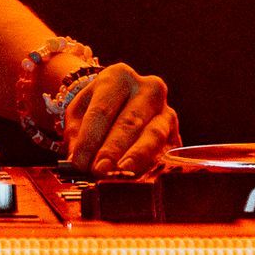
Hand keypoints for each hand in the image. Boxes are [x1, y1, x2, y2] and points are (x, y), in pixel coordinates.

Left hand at [63, 63, 179, 174]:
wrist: (125, 102)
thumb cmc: (98, 107)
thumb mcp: (80, 112)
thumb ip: (77, 134)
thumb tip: (78, 162)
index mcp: (119, 77)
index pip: (101, 110)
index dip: (89, 138)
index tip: (78, 162)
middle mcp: (148, 89)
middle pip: (129, 121)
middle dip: (113, 149)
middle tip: (99, 170)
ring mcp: (167, 112)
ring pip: (153, 135)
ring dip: (136, 157)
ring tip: (121, 172)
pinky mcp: (176, 135)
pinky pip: (166, 151)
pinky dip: (151, 166)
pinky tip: (139, 178)